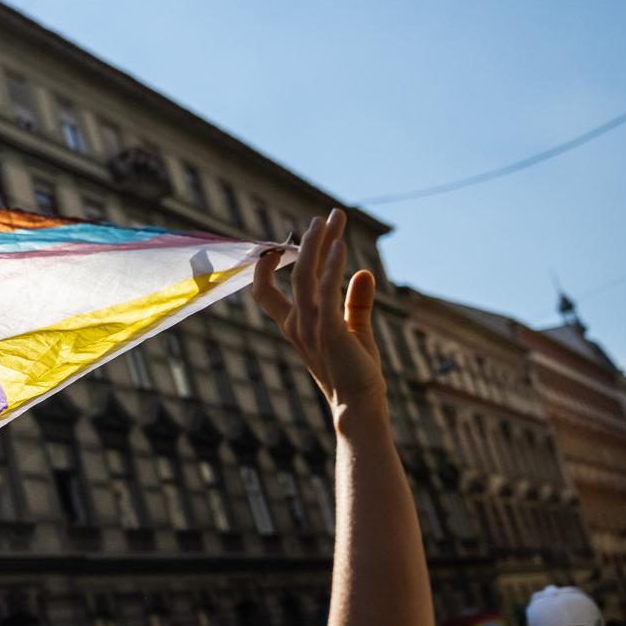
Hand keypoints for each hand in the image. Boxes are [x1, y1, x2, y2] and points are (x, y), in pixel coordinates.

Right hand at [250, 208, 386, 418]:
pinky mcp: (331, 332)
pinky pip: (327, 292)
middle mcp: (298, 324)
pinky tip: (341, 246)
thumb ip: (356, 301)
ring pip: (306, 276)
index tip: (277, 246)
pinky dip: (332, 266)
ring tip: (330, 220)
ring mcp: (312, 327)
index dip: (264, 268)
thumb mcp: (354, 331)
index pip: (266, 293)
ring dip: (317, 245)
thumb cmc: (355, 373)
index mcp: (295, 325)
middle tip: (323, 218)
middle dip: (308, 242)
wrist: (358, 407)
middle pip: (294, 273)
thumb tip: (362, 271)